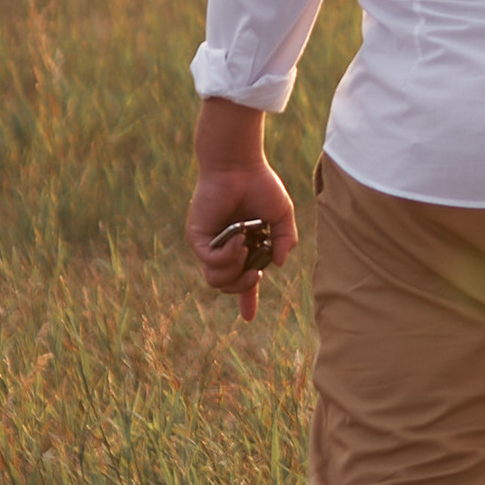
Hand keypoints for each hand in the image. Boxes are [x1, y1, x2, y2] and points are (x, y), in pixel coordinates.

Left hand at [186, 112, 296, 325]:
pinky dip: (227, 256)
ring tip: (245, 248)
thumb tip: (277, 264)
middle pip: (227, 285)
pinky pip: (211, 262)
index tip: (248, 318)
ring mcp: (211, 244)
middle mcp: (226, 248)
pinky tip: (238, 240)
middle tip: (256, 273)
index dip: (246, 300)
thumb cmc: (260, 185)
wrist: (239, 166)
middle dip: (243, 287)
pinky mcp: (198, 238)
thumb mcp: (282, 216)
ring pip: (216, 280)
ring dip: (235, 271)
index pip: (242, 279)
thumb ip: (285, 240)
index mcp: (245, 246)